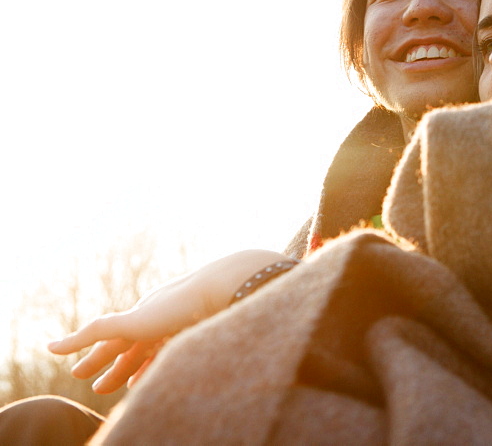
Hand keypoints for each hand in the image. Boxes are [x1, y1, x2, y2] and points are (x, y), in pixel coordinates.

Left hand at [48, 248, 289, 392]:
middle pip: (132, 343)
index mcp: (181, 321)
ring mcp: (148, 316)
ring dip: (93, 358)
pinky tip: (57, 349)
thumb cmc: (241, 305)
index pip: (158, 345)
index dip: (145, 363)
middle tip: (99, 379)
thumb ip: (231, 327)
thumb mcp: (232, 325)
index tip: (136, 381)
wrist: (234, 286)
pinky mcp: (136, 319)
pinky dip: (76, 341)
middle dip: (116, 362)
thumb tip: (257, 339)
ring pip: (110, 341)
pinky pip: (97, 331)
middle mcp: (162, 316)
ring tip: (80, 374)